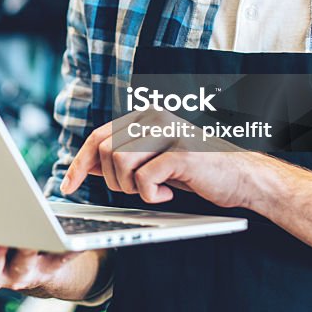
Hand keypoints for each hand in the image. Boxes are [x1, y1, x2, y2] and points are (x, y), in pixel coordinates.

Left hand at [59, 107, 268, 207]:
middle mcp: (154, 117)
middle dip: (112, 181)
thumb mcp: (153, 161)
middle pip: (104, 150)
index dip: (79, 163)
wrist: (244, 177)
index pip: (97, 136)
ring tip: (155, 190)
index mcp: (144, 116)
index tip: (68, 186)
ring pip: (120, 163)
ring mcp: (169, 132)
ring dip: (132, 187)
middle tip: (136, 191)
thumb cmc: (198, 171)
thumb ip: (122, 158)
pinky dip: (151, 195)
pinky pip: (145, 179)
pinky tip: (168, 194)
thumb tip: (85, 166)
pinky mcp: (182, 153)